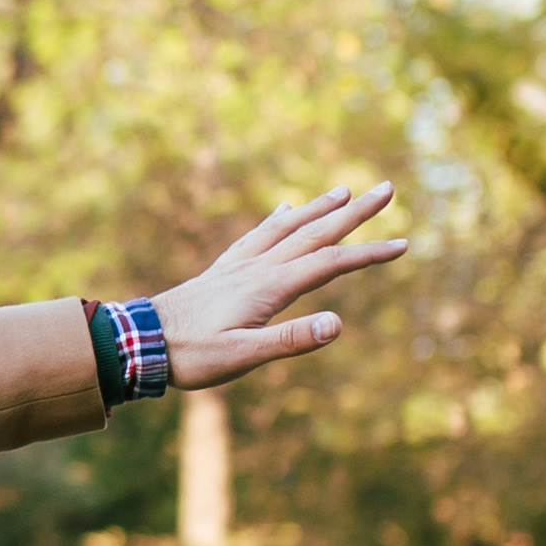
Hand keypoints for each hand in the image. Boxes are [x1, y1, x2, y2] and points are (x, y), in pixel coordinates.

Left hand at [143, 181, 407, 386]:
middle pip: (316, 233)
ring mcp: (240, 265)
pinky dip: (278, 219)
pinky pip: (258, 235)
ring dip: (319, 208)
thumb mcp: (243, 357)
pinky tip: (284, 209)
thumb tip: (338, 324)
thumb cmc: (192, 356)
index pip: (331, 264)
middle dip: (355, 213)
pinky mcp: (223, 270)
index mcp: (270, 287)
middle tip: (388, 189)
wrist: (141, 342)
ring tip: (344, 190)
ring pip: (288, 227)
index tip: (404, 244)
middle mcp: (258, 267)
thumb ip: (290, 340)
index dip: (370, 254)